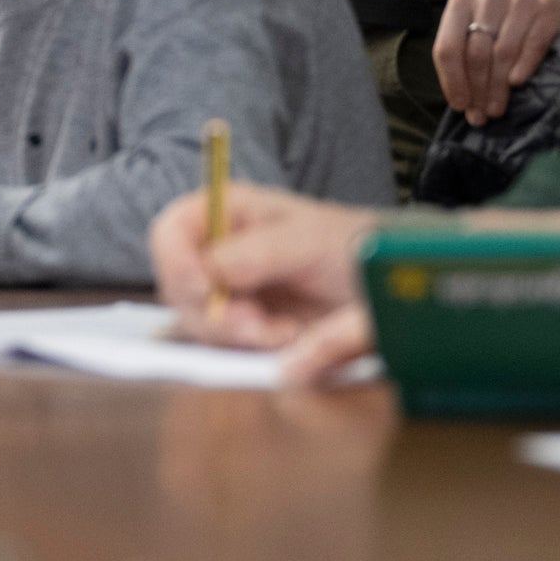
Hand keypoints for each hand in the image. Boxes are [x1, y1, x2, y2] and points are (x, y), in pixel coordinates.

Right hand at [150, 182, 379, 386]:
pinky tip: (285, 338)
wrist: (390, 285)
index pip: (170, 232)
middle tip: (258, 326)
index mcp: (229, 211)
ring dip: (236, 335)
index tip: (206, 292)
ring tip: (284, 331)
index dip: (177, 263)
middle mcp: (219, 249)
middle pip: (176, 286)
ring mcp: (228, 290)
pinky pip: (223, 344)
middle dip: (214, 312)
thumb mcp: (311, 240)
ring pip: (196, 321)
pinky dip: (250, 349)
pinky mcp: (242, 325)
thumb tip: (214, 275)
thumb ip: (260, 253)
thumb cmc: (354, 246)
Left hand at [433, 0, 559, 126]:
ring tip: (496, 109)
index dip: (452, 81)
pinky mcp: (547, 10)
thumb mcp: (477, 32)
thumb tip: (465, 106)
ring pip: (502, 52)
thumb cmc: (503, 23)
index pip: (447, 48)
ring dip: (498, 86)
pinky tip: (516, 84)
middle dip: (477, 89)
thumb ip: (466, 62)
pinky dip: (523, 66)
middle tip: (481, 115)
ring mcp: (519, 1)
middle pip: (476, 53)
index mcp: (460, 4)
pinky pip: (533, 44)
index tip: (459, 105)